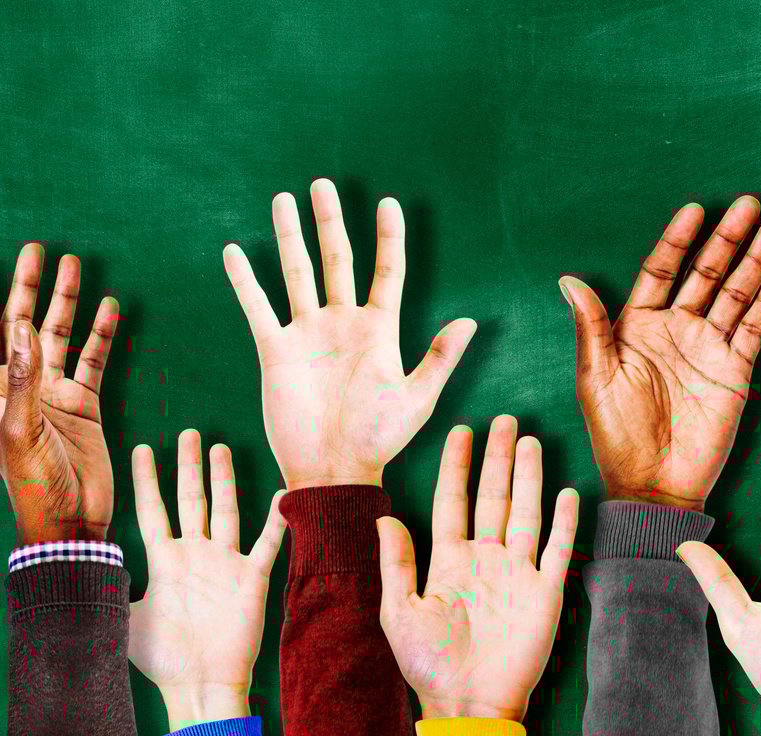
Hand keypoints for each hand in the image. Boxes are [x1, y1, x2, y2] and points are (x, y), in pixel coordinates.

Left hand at [1, 245, 119, 543]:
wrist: (70, 521)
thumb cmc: (34, 485)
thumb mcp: (20, 432)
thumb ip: (22, 381)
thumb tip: (23, 329)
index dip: (5, 299)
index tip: (16, 264)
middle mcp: (21, 387)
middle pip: (26, 325)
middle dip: (32, 288)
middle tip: (40, 251)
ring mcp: (53, 395)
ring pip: (62, 338)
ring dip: (69, 304)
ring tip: (77, 268)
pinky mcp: (84, 407)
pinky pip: (94, 363)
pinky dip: (103, 337)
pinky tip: (112, 311)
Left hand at [128, 430, 286, 729]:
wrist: (200, 684)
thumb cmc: (161, 659)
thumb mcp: (125, 619)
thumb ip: (112, 587)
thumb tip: (85, 564)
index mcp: (164, 561)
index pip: (153, 510)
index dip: (146, 480)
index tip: (142, 448)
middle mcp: (195, 556)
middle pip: (191, 500)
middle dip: (189, 466)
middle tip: (190, 433)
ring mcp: (224, 565)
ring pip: (225, 511)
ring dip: (224, 481)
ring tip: (221, 449)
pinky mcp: (251, 580)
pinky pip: (267, 544)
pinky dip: (276, 521)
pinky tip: (282, 496)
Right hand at [223, 179, 476, 489]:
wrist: (334, 469)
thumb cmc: (380, 439)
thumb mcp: (418, 399)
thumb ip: (440, 358)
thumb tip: (470, 320)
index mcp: (380, 331)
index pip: (387, 272)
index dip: (388, 238)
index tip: (387, 202)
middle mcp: (342, 324)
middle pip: (338, 260)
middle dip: (330, 222)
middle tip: (322, 184)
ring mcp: (308, 334)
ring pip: (297, 273)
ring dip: (289, 237)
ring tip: (284, 199)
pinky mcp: (276, 350)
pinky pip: (258, 306)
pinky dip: (246, 280)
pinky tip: (235, 250)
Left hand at [376, 416, 578, 721]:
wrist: (468, 703)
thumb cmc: (428, 664)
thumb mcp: (399, 612)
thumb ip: (396, 563)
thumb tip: (384, 517)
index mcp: (449, 562)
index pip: (454, 502)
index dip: (457, 468)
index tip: (461, 432)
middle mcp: (485, 560)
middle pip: (494, 497)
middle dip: (498, 459)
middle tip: (506, 421)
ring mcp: (517, 574)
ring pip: (525, 513)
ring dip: (529, 478)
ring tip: (531, 442)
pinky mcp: (545, 593)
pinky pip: (556, 548)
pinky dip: (563, 521)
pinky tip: (566, 492)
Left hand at [563, 196, 760, 510]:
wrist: (653, 485)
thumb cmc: (616, 436)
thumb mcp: (596, 379)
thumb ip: (592, 328)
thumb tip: (570, 278)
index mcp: (638, 326)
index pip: (662, 270)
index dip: (678, 240)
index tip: (694, 210)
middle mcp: (677, 330)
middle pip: (707, 273)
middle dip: (728, 239)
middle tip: (750, 204)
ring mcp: (708, 349)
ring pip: (737, 294)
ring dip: (756, 261)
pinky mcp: (735, 371)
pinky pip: (755, 330)